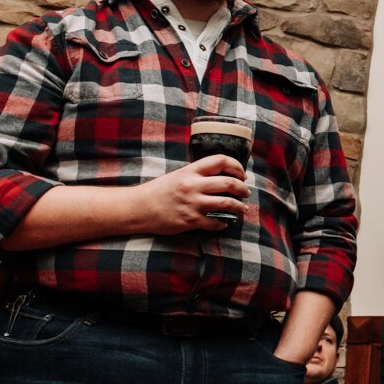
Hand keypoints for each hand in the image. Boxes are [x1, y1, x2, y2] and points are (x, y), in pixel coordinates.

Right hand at [132, 155, 247, 234]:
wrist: (138, 208)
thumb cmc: (159, 191)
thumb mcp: (179, 175)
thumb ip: (198, 174)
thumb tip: (223, 176)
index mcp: (190, 171)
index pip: (221, 160)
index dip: (237, 166)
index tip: (241, 174)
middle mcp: (193, 185)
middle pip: (229, 182)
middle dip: (243, 189)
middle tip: (246, 192)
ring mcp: (193, 204)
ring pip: (227, 203)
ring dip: (239, 207)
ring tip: (242, 208)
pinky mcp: (191, 220)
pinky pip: (216, 222)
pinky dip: (224, 222)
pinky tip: (224, 222)